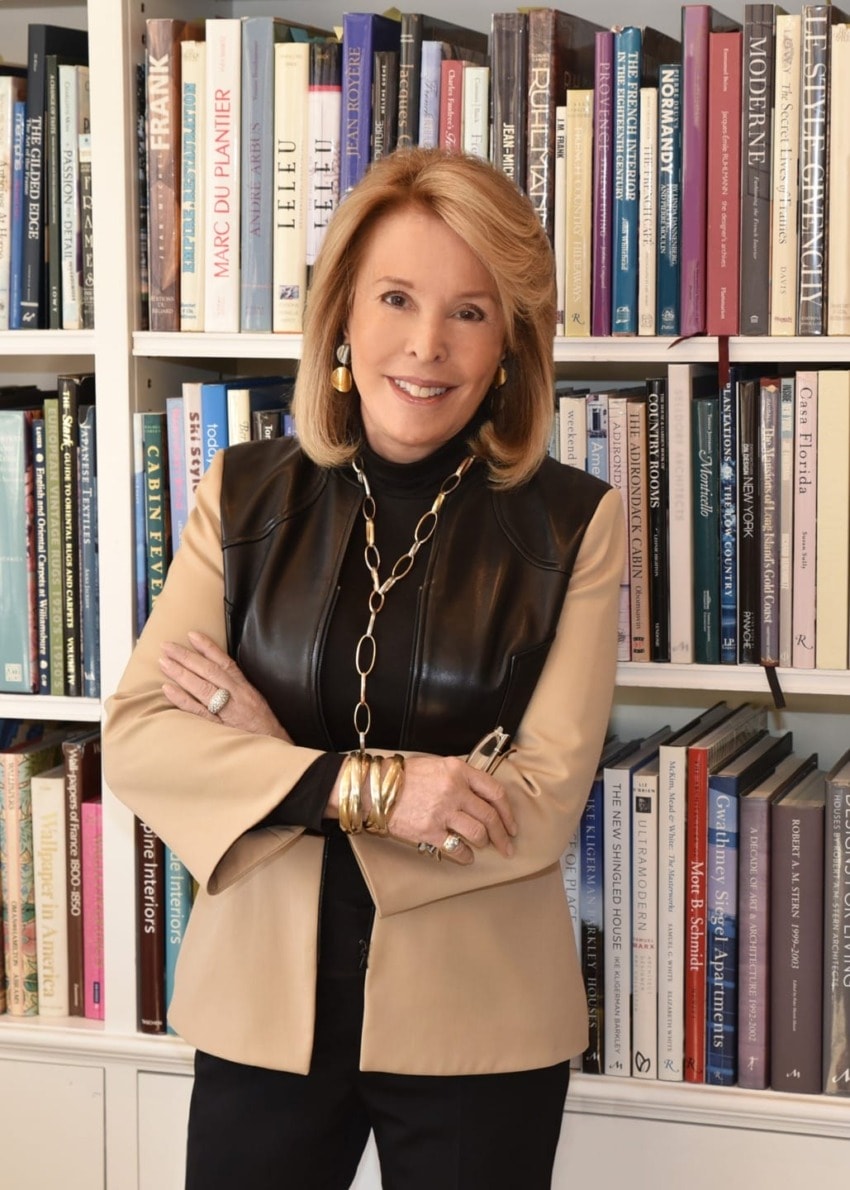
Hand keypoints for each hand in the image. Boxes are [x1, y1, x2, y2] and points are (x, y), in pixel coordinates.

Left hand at [159, 630, 291, 740]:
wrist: (275, 751)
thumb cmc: (263, 729)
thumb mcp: (255, 702)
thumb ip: (238, 689)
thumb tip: (217, 676)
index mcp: (245, 689)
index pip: (225, 663)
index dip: (208, 647)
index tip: (191, 635)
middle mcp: (237, 696)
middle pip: (209, 671)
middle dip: (187, 656)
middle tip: (167, 646)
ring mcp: (228, 712)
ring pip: (202, 688)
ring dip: (181, 673)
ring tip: (164, 662)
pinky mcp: (220, 728)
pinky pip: (198, 711)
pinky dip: (182, 699)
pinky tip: (167, 689)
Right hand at [387, 754, 516, 864]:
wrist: (375, 789)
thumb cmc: (404, 777)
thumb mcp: (436, 765)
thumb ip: (460, 777)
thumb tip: (480, 795)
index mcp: (458, 770)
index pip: (494, 791)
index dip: (507, 811)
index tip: (511, 824)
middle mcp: (454, 790)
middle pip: (490, 816)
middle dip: (503, 835)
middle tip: (507, 846)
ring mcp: (443, 811)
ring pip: (478, 833)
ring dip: (484, 843)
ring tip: (482, 846)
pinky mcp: (430, 831)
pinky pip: (457, 848)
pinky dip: (465, 856)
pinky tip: (466, 857)